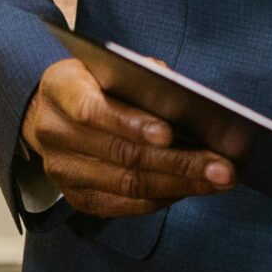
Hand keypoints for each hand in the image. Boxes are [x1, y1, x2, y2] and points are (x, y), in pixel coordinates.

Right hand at [19, 57, 233, 218]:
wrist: (48, 112)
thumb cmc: (95, 83)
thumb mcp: (110, 65)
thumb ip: (144, 76)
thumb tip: (186, 99)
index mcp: (61, 90)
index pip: (94, 110)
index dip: (132, 124)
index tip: (170, 134)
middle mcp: (55, 132)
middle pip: (121, 154)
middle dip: (179, 162)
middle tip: (224, 166)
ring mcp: (62, 170)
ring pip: (127, 184)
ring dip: (181, 185)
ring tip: (220, 180)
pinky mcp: (75, 197)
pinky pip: (124, 205)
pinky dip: (163, 198)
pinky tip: (194, 190)